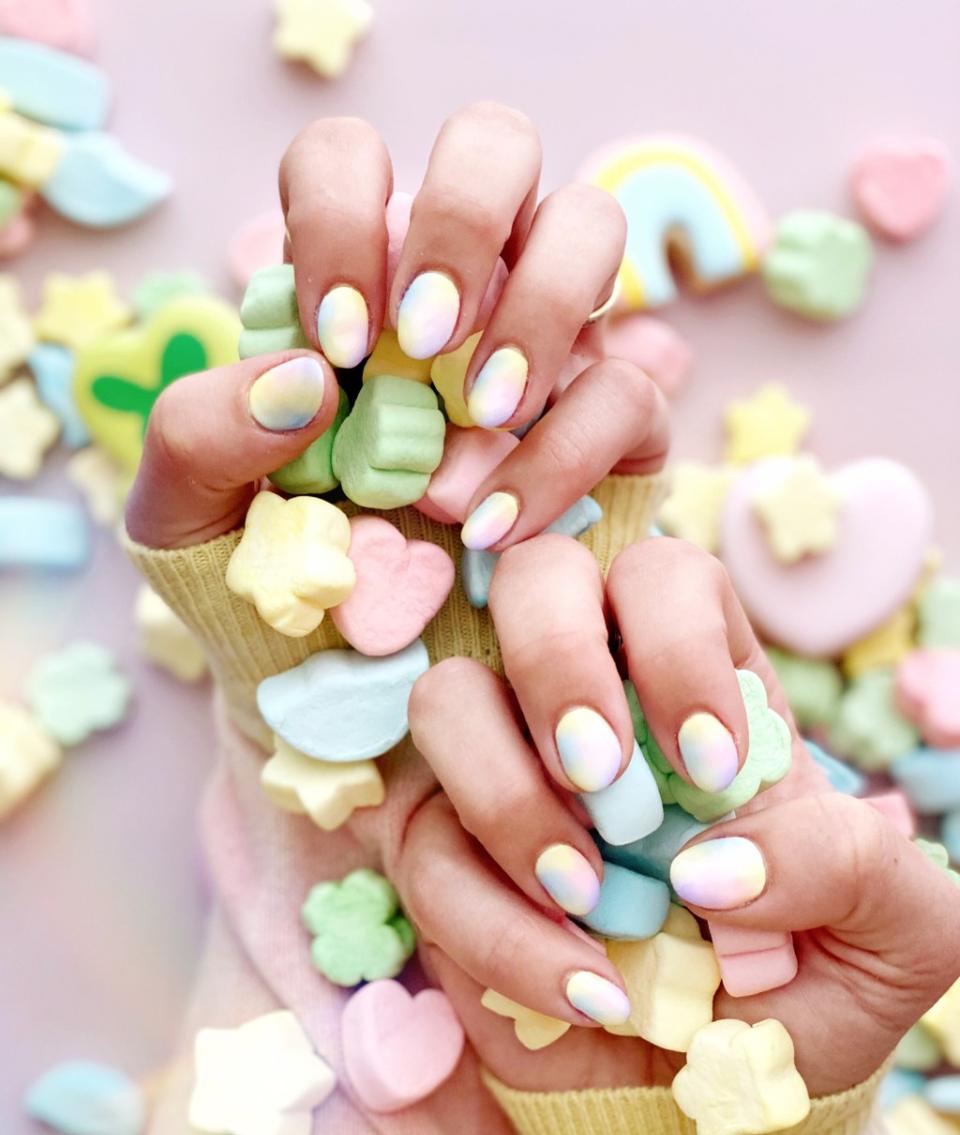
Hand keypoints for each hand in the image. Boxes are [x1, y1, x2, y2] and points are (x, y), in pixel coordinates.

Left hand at [125, 104, 666, 550]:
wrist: (343, 686)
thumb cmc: (261, 580)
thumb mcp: (188, 514)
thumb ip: (200, 432)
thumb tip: (304, 375)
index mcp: (346, 279)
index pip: (350, 161)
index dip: (345, 218)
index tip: (337, 340)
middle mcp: (456, 289)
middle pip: (494, 147)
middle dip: (463, 218)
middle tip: (421, 339)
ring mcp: (544, 349)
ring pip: (589, 229)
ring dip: (541, 306)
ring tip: (479, 412)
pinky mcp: (614, 433)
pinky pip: (627, 393)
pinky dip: (564, 451)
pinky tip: (492, 527)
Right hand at [400, 536, 959, 1097]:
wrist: (714, 1101)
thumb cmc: (805, 990)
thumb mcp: (895, 932)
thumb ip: (852, 865)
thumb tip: (712, 862)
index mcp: (706, 683)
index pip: (663, 576)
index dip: (674, 643)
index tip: (711, 770)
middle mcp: (591, 700)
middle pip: (533, 578)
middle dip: (559, 665)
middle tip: (607, 782)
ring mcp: (502, 766)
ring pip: (445, 698)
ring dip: (509, 797)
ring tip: (589, 898)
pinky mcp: (440, 854)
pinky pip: (425, 852)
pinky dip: (501, 930)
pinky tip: (586, 992)